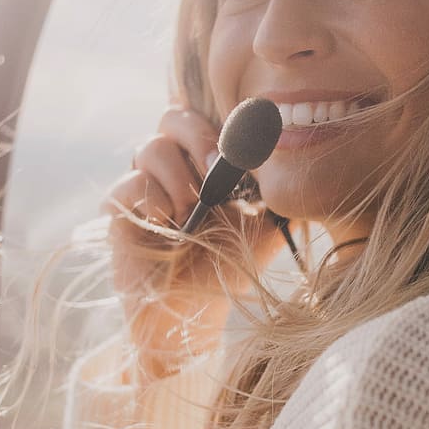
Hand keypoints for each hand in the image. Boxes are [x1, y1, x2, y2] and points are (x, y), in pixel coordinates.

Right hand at [104, 104, 281, 377]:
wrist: (195, 313)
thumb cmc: (228, 268)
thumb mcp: (267, 230)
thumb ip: (284, 197)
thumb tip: (308, 169)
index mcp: (205, 163)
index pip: (206, 116)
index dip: (223, 121)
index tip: (245, 145)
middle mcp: (172, 168)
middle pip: (172, 117)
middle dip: (197, 135)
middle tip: (215, 166)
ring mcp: (144, 186)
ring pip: (150, 147)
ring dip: (177, 177)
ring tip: (191, 211)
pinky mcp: (120, 211)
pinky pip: (128, 184)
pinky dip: (152, 200)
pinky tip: (168, 225)